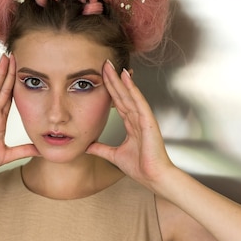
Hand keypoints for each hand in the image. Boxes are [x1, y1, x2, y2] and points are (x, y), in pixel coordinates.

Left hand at [86, 61, 174, 190]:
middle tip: (104, 63)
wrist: (153, 177)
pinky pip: (138, 101)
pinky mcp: (148, 121)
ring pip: (129, 95)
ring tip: (111, 65)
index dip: (109, 89)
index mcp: (132, 125)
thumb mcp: (114, 156)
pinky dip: (132, 89)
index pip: (118, 102)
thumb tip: (87, 147)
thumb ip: (101, 149)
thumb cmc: (140, 168)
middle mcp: (137, 118)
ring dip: (120, 80)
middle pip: (123, 94)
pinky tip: (126, 77)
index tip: (101, 77)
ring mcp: (144, 118)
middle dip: (113, 79)